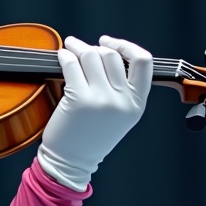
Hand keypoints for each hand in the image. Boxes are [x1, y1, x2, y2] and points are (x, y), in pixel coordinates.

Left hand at [37, 35, 153, 190]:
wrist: (71, 162)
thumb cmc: (90, 138)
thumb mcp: (119, 115)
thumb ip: (122, 89)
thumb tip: (106, 52)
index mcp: (136, 103)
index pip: (143, 61)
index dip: (127, 46)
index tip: (111, 43)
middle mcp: (122, 100)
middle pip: (112, 56)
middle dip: (95, 46)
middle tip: (82, 46)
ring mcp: (101, 99)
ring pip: (92, 56)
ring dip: (78, 46)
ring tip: (70, 46)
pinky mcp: (78, 99)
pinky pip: (72, 65)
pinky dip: (65, 55)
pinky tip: (62, 55)